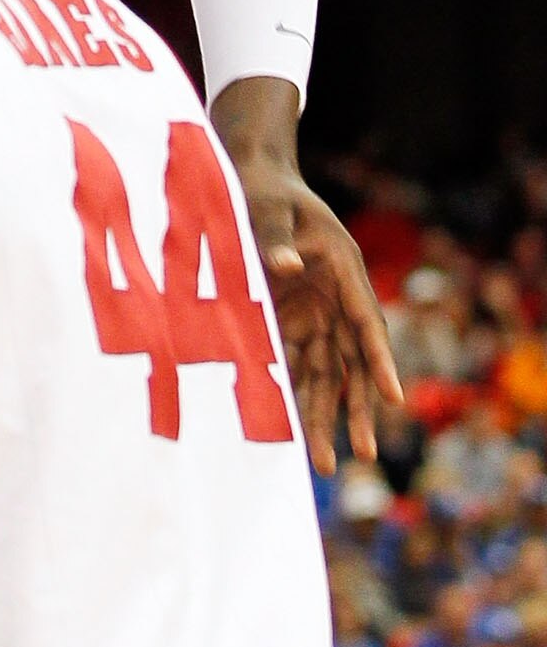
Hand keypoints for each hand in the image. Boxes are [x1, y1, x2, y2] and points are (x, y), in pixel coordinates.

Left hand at [229, 148, 400, 474]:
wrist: (252, 181)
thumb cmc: (265, 190)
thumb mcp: (269, 206)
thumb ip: (275, 236)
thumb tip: (283, 267)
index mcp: (343, 266)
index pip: (368, 320)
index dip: (380, 360)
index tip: (395, 397)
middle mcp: (337, 297)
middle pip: (354, 361)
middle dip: (359, 408)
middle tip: (363, 453)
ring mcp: (315, 312)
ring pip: (327, 373)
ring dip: (326, 415)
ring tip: (327, 465)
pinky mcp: (291, 319)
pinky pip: (296, 363)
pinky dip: (294, 396)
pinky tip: (291, 434)